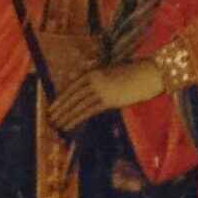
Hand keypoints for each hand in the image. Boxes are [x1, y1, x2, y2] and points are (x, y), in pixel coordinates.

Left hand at [49, 59, 163, 131]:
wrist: (148, 74)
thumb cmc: (133, 74)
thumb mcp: (111, 74)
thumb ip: (99, 81)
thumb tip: (89, 92)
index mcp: (92, 73)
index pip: (71, 87)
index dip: (61, 97)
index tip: (53, 105)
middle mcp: (93, 81)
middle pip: (71, 96)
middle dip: (59, 107)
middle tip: (49, 116)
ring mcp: (100, 90)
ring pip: (77, 105)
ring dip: (65, 116)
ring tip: (56, 124)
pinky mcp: (108, 100)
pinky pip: (87, 111)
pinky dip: (76, 119)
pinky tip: (68, 125)